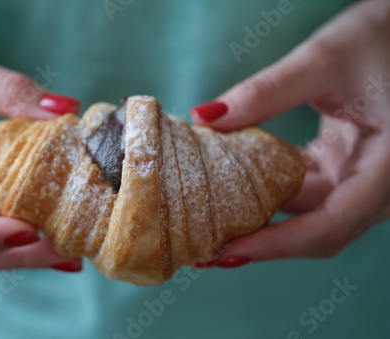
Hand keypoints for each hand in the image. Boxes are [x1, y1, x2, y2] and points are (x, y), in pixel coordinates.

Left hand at [191, 0, 389, 265]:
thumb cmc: (382, 39)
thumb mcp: (324, 60)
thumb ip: (266, 92)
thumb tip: (205, 117)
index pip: (332, 224)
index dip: (278, 244)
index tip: (228, 251)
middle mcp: (379, 183)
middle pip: (317, 229)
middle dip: (262, 241)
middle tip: (207, 249)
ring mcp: (362, 178)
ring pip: (309, 213)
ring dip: (263, 219)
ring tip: (213, 224)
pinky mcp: (345, 166)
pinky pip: (306, 190)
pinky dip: (271, 192)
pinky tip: (235, 190)